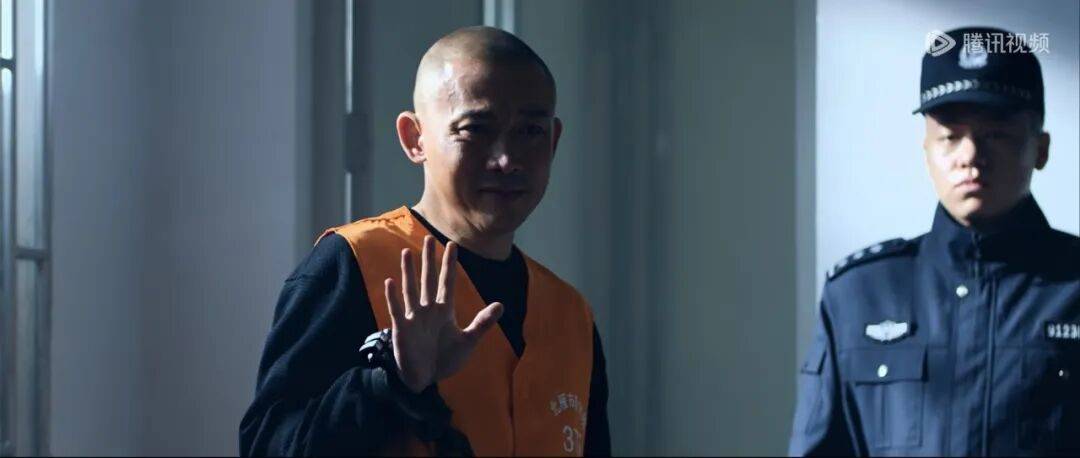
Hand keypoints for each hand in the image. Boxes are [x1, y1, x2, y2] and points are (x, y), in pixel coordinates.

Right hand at [384, 235, 503, 392]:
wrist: (424, 380)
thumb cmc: (444, 360)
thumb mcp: (468, 340)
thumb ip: (482, 323)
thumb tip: (501, 305)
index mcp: (443, 310)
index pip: (447, 282)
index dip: (449, 264)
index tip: (452, 245)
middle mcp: (428, 310)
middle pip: (428, 280)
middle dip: (429, 260)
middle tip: (429, 238)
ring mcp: (414, 318)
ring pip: (411, 290)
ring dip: (408, 272)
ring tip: (406, 252)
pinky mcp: (402, 329)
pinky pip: (397, 310)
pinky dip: (393, 297)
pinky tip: (390, 281)